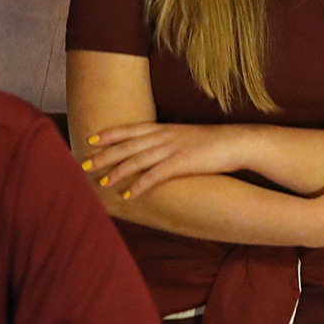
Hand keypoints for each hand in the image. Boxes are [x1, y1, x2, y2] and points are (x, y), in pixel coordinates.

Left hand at [83, 122, 254, 199]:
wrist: (239, 142)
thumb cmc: (216, 142)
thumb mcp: (189, 137)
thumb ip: (171, 141)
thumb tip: (157, 150)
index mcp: (167, 128)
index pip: (133, 129)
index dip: (111, 134)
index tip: (92, 139)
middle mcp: (166, 136)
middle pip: (129, 145)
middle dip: (105, 155)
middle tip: (84, 164)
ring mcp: (173, 149)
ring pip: (138, 160)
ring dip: (117, 172)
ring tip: (101, 183)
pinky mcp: (182, 163)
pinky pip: (155, 176)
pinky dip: (140, 185)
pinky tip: (129, 195)